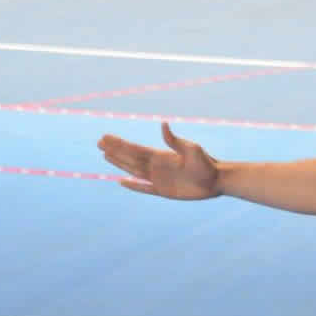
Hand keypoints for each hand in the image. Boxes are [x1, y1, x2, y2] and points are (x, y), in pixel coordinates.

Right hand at [97, 122, 220, 199]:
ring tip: (105, 156)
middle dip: (114, 151)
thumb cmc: (206, 163)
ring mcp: (159, 178)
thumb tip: (163, 124)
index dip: (120, 143)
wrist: (216, 180)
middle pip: (130, 158)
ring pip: (134, 171)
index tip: (106, 137)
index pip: (135, 149)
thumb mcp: (192, 149)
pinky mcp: (164, 191)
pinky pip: (144, 189)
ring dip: (120, 164)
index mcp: (161, 155)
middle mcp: (157, 165)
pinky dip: (134, 186)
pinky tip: (122, 181)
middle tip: (99, 143)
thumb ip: (175, 141)